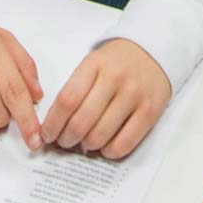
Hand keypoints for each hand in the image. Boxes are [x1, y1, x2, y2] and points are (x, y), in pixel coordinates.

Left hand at [40, 39, 170, 159]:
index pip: (67, 100)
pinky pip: (124, 143)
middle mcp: (115, 78)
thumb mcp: (94, 63)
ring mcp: (134, 95)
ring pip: (100, 135)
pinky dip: (109, 152)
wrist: (155, 50)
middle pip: (81, 121)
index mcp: (94, 64)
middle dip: (66, 139)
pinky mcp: (151, 111)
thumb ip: (76, 88)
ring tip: (85, 143)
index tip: (47, 134)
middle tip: (65, 142)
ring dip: (86, 146)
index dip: (53, 123)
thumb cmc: (118, 62)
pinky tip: (105, 147)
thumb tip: (57, 125)